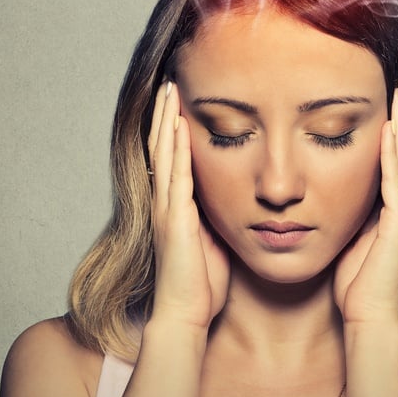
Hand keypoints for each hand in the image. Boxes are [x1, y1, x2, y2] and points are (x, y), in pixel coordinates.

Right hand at [147, 81, 229, 330]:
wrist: (185, 315)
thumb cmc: (202, 284)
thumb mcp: (214, 239)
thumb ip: (216, 216)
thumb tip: (236, 197)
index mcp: (175, 206)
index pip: (172, 156)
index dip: (172, 127)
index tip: (178, 99)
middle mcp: (165, 202)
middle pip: (161, 147)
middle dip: (165, 114)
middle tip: (169, 82)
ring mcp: (167, 209)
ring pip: (164, 155)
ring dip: (166, 121)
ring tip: (169, 91)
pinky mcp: (175, 219)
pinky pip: (175, 177)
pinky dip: (177, 150)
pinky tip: (179, 126)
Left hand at [333, 84, 397, 328]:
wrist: (368, 321)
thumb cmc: (355, 288)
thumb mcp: (350, 241)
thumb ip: (350, 217)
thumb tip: (331, 195)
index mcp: (394, 216)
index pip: (393, 166)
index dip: (392, 136)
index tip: (386, 106)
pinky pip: (397, 183)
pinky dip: (394, 155)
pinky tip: (390, 131)